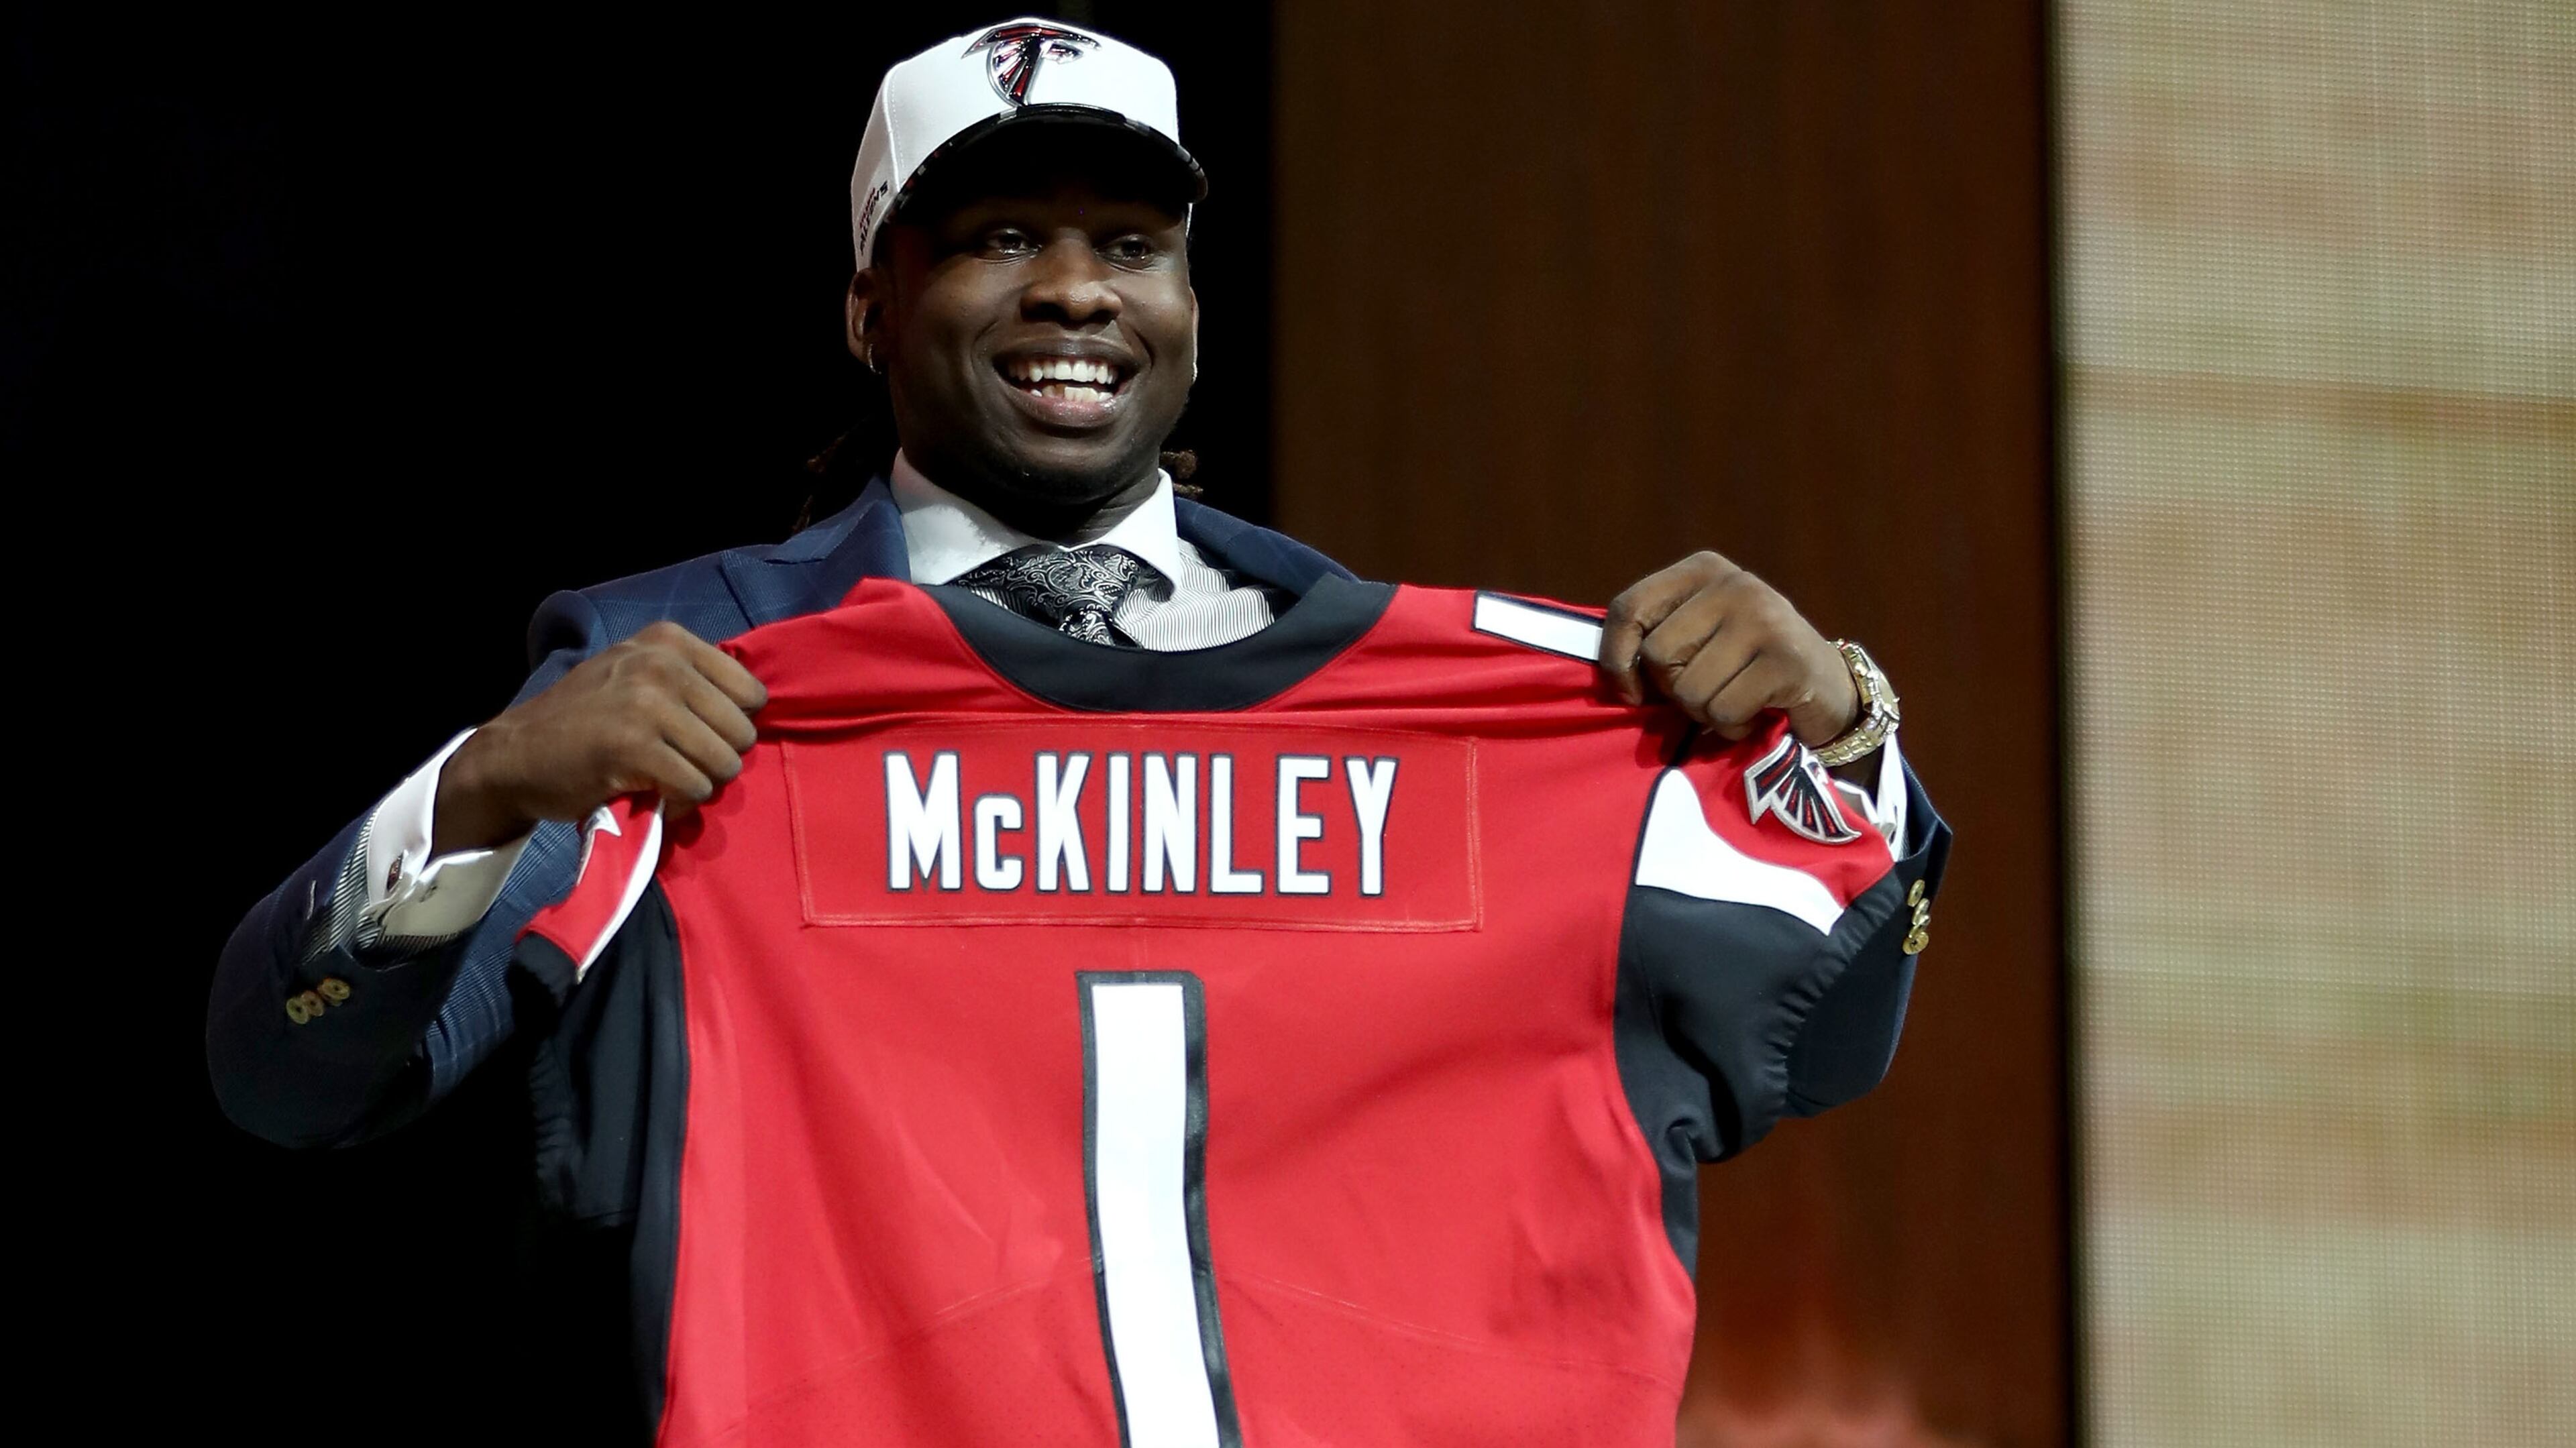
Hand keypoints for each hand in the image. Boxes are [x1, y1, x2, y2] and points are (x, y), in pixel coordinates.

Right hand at [434, 622, 768, 853]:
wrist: (515, 754)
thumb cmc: (585, 720)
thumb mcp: (637, 674)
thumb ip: (692, 681)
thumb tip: (757, 711)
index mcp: (668, 641)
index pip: (750, 692)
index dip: (730, 726)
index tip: (696, 737)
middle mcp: (661, 663)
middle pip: (742, 732)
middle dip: (717, 759)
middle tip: (679, 766)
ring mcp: (647, 704)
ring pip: (724, 763)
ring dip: (700, 784)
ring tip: (665, 782)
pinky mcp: (634, 747)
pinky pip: (696, 788)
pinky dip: (680, 805)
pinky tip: (654, 798)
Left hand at [1598, 551, 1859, 745]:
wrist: (1827, 689)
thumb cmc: (1744, 667)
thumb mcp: (1699, 635)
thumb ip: (1656, 638)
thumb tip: (1614, 674)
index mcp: (1703, 569)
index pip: (1629, 609)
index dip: (1617, 660)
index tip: (1633, 692)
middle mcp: (1735, 583)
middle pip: (1659, 655)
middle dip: (1675, 690)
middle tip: (1709, 690)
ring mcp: (1764, 619)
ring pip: (1689, 689)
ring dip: (1706, 713)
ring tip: (1736, 700)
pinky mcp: (1786, 661)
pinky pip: (1723, 711)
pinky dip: (1732, 727)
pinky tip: (1757, 713)